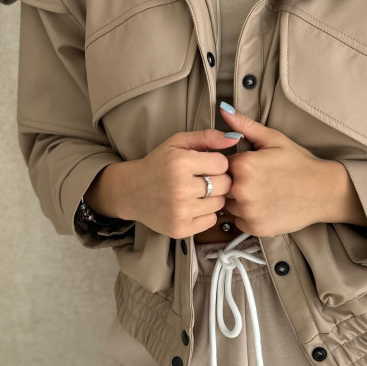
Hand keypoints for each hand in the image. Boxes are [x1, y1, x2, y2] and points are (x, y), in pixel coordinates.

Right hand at [85, 129, 241, 237]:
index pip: (223, 164)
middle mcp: (180, 188)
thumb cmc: (158, 164)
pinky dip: (206, 214)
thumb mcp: (178, 143)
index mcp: (180, 163)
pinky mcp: (180, 229)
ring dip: (213, 198)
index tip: (206, 165)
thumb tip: (235, 137)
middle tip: (203, 180)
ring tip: (196, 193)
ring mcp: (180, 211)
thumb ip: (207, 137)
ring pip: (220, 204)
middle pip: (225, 185)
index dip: (217, 163)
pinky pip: (211, 221)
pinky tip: (192, 206)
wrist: (130, 191)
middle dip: (218, 181)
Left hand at [219, 103, 365, 236]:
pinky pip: (239, 221)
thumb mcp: (274, 139)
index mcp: (244, 165)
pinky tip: (265, 206)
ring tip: (262, 193)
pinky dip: (247, 216)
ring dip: (239, 200)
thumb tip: (224, 109)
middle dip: (235, 182)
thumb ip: (245, 126)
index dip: (234, 165)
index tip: (250, 167)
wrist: (324, 191)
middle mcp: (242, 189)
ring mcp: (248, 211)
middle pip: (222, 186)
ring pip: (229, 205)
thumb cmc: (300, 164)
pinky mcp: (255, 228)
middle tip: (259, 181)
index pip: (220, 165)